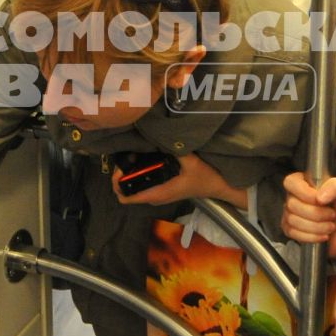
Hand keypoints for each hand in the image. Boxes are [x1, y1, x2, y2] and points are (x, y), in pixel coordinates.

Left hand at [118, 152, 246, 208]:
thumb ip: (175, 150)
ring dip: (130, 174)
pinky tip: (144, 160)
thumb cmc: (205, 178)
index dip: (117, 184)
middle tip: (126, 157)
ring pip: (135, 187)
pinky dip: (139, 174)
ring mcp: (158, 194)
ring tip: (134, 156)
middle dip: (122, 175)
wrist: (218, 187)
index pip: (126, 198)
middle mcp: (155, 197)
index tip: (118, 169)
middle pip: (127, 191)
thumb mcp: (191, 162)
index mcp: (158, 193)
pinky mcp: (162, 189)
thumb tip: (160, 138)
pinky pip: (143, 184)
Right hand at [281, 172, 335, 256]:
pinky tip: (323, 235)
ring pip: (293, 220)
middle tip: (332, 215)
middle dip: (316, 214)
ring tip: (331, 226)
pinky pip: (293, 233)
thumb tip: (319, 197)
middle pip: (292, 204)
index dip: (305, 194)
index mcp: (305, 181)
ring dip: (317, 227)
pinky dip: (312, 236)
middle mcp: (294, 196)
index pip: (291, 182)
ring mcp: (290, 213)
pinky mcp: (291, 229)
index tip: (322, 201)